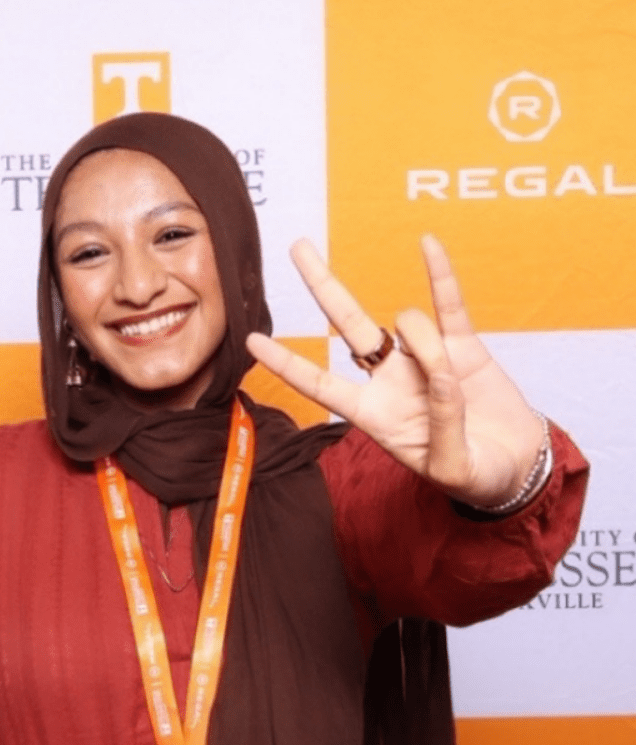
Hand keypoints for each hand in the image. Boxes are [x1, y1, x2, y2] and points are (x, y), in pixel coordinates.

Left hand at [246, 235, 545, 507]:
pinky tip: (427, 244)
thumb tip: (441, 377)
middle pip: (347, 326)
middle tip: (298, 245)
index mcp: (374, 416)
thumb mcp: (454, 468)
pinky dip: (440, 276)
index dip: (286, 364)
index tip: (250, 341)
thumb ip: (445, 429)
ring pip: (409, 326)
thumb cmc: (476, 477)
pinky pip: (448, 306)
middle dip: (323, 286)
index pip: (319, 385)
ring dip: (426, 343)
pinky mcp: (464, 347)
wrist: (517, 467)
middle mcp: (390, 382)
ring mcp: (424, 359)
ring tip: (453, 383)